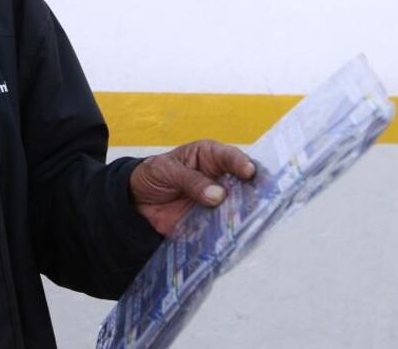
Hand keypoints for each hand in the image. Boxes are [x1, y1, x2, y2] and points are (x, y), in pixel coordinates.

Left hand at [129, 139, 255, 235]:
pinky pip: (224, 229)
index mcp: (211, 157)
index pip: (231, 157)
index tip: (248, 172)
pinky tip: (233, 240)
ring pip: (238, 209)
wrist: (137, 200)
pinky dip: (228, 234)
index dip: (241, 163)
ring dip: (244, 216)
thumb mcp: (166, 170)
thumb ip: (190, 180)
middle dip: (253, 193)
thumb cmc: (155, 174)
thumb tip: (218, 195)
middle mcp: (221, 179)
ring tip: (248, 223)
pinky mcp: (212, 223)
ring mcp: (219, 203)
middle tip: (260, 202)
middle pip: (244, 185)